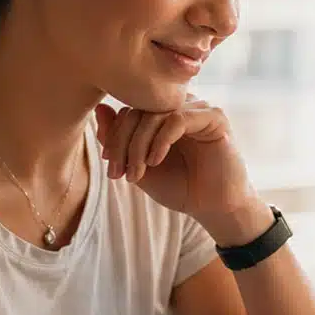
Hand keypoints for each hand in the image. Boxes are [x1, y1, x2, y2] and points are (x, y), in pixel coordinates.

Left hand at [95, 99, 270, 243]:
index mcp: (163, 114)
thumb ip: (120, 140)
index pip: (129, 111)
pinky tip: (156, 161)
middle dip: (124, 143)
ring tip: (138, 173)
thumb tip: (100, 109)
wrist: (213, 208)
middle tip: (120, 173)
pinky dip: (161, 140)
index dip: (114, 137)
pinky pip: (178, 119)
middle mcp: (180, 106)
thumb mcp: (140, 166)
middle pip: (139, 110)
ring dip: (139, 145)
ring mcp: (198, 109)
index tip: (111, 166)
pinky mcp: (214, 118)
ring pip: (156, 114)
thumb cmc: (180, 187)